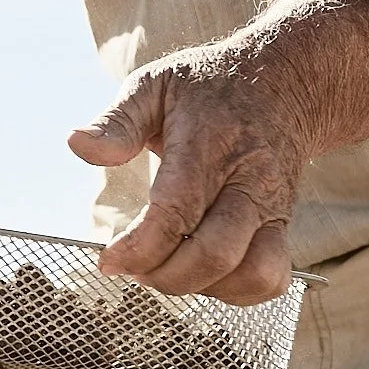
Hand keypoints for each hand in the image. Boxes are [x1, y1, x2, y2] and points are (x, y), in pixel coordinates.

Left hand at [68, 0, 368, 304]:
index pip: (177, 205)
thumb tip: (74, 147)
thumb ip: (116, 120)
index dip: (143, 244)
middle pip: (216, 252)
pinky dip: (237, 290)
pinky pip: (270, 276)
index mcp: (211, 135)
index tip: (109, 259)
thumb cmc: (208, 85)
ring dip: (203, 288)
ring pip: (252, 273)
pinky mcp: (282, 223)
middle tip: (135, 266)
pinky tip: (203, 275)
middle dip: (168, 274)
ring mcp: (272, 203)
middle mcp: (247, 174)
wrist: (293, 78)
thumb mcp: (157, 83)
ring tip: (167, 271)